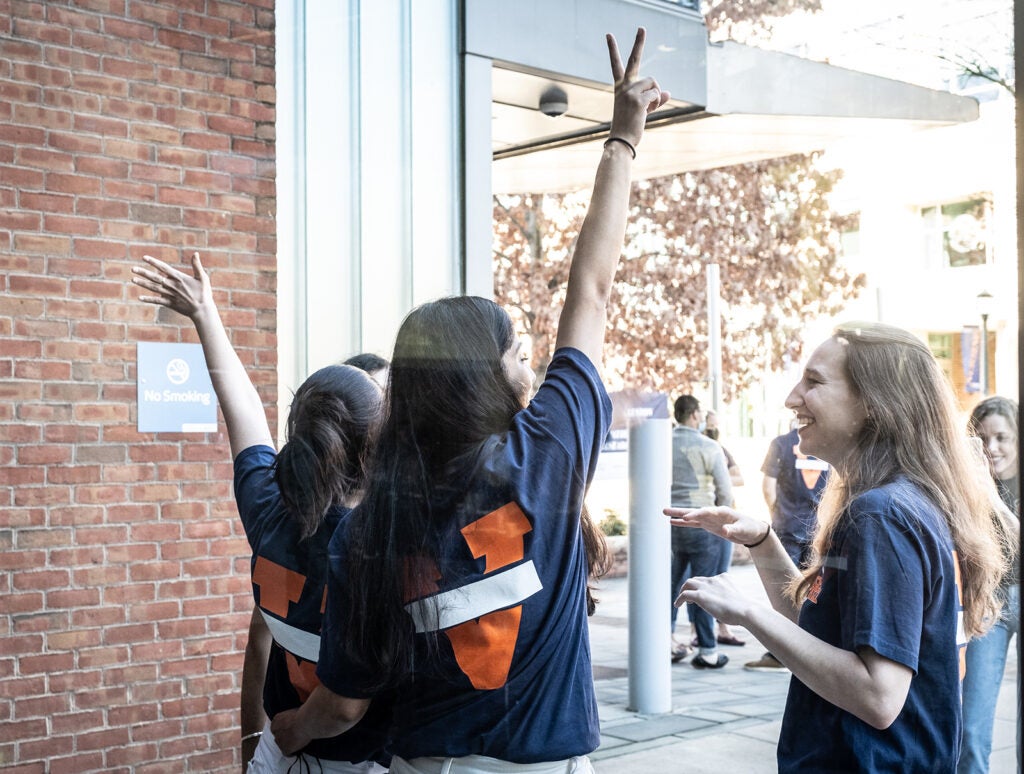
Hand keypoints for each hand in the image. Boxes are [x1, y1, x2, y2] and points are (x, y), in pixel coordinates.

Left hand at [132, 252, 212, 320]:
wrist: (203, 310)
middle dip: (143, 273)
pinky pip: (157, 301)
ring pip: (154, 288)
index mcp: (179, 278)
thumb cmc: (204, 293)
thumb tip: (196, 253)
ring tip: (133, 280)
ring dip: (143, 284)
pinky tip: (139, 298)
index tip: (144, 257)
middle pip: (155, 278)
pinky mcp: (170, 304)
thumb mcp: (203, 278)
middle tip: (133, 269)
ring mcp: (170, 295)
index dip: (154, 262)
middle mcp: (172, 286)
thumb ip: (197, 265)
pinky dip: (149, 299)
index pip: (164, 268)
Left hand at [269, 709, 309, 755]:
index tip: (290, 730)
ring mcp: (279, 741)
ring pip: (282, 745)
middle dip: (284, 738)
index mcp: (276, 720)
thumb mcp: (293, 712)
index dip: (284, 730)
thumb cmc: (302, 714)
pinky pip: (287, 754)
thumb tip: (293, 721)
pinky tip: (297, 750)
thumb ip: (289, 718)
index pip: (276, 727)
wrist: (305, 722)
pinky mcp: (285, 749)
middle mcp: (275, 731)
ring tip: (297, 743)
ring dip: (288, 745)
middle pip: (278, 737)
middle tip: (294, 737)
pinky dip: (292, 753)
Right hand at [606, 28, 669, 148]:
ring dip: (655, 95)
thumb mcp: (642, 110)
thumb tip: (668, 93)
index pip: (616, 65)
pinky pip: (656, 94)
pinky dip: (656, 103)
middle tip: (642, 28)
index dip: (613, 49)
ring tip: (646, 109)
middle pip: (634, 60)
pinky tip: (647, 113)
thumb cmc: (630, 127)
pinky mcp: (638, 100)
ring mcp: (630, 92)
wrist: (622, 141)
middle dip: (638, 42)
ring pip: (653, 82)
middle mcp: (623, 86)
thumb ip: (654, 99)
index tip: (608, 35)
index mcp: (620, 87)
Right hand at [664, 505, 769, 545]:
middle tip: (665, 510)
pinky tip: (674, 522)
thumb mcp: (743, 530)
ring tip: (664, 513)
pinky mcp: (708, 525)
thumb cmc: (749, 528)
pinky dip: (684, 523)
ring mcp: (710, 519)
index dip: (695, 515)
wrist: (752, 531)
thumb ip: (733, 529)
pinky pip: (694, 524)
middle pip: (694, 511)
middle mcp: (713, 513)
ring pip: (691, 516)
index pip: (705, 512)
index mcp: (721, 512)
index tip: (686, 518)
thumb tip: (725, 531)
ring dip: (678, 515)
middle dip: (680, 511)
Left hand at [676, 573, 753, 625]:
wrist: (746, 610)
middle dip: (692, 586)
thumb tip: (736, 610)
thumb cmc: (746, 610)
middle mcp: (714, 579)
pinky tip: (677, 605)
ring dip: (683, 590)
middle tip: (690, 596)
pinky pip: (685, 594)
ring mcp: (706, 586)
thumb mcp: (739, 601)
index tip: (704, 594)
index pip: (710, 580)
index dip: (704, 586)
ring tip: (681, 599)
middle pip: (697, 579)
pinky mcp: (700, 595)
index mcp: (724, 578)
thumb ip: (733, 600)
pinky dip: (679, 599)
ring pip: (688, 583)